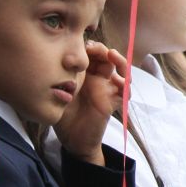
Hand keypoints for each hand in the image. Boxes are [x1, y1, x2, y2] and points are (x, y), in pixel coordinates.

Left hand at [52, 43, 128, 164]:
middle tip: (96, 49)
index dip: (92, 47)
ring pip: (121, 71)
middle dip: (104, 50)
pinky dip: (126, 86)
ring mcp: (106, 90)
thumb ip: (63, 77)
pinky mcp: (112, 103)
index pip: (91, 54)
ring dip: (120, 62)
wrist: (72, 140)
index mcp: (83, 75)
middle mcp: (97, 80)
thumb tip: (65, 60)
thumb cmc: (63, 115)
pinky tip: (120, 82)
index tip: (85, 47)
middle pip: (107, 58)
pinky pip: (125, 92)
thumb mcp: (59, 93)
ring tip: (113, 56)